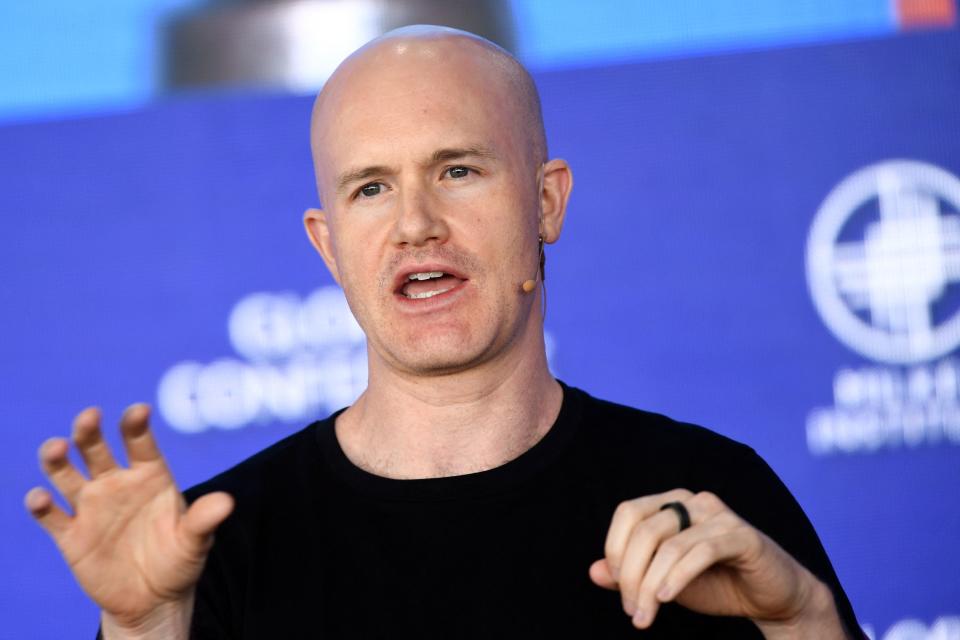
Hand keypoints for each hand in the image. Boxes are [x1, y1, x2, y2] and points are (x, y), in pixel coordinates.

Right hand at [24, 405, 233, 631]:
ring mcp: (91, 506)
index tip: (138, 411)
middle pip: (96, 449)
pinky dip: (41, 505)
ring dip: (57, 458)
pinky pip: (50, 515)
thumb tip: (226, 502)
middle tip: (89, 417)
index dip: (136, 426)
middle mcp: (116, 483)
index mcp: (149, 476)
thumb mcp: (195, 542)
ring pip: (66, 474)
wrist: (152, 598)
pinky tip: (41, 499)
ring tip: (57, 448)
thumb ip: (204, 520)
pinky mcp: (70, 534)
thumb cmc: (178, 560)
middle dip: (89, 431)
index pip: (140, 443)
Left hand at [589, 489, 843, 636]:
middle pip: (644, 530)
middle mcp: (693, 501)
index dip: (614, 550)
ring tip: (645, 616)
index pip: (628, 513)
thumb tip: (593, 571)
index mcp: (671, 504)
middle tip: (632, 611)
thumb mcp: (664, 581)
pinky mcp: (742, 536)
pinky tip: (665, 598)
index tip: (619, 591)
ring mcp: (719, 515)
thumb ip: (630, 574)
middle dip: (630, 575)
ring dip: (650, 585)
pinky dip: (677, 577)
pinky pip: (700, 552)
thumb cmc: (717, 584)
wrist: (773, 599)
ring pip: (669, 544)